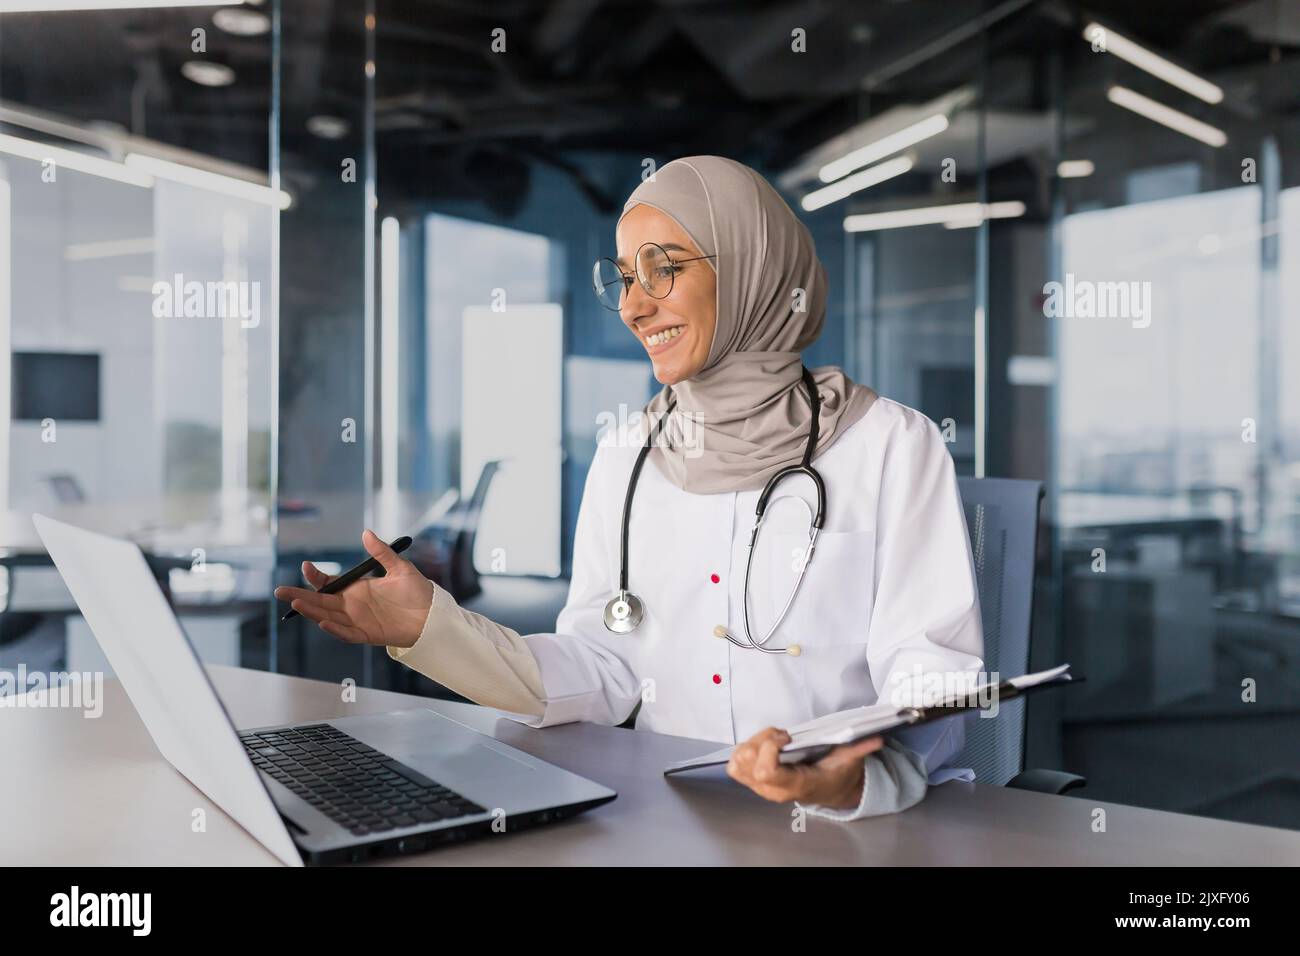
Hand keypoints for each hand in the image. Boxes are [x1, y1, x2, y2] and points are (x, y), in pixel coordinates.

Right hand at [273, 530, 433, 648]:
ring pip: (328, 617)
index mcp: (356, 589)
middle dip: (300, 596)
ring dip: (312, 611)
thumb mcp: (399, 568)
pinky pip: (346, 634)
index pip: (329, 584)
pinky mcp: (367, 635)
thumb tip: (366, 533)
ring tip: (296, 603)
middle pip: (320, 602)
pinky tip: (323, 622)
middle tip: (280, 591)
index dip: (316, 577)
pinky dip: (334, 629)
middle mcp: (352, 606)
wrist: (432, 615)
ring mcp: (358, 621)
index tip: (307, 566)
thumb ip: (381, 553)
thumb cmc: (416, 592)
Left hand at [726, 727, 884, 808]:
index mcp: (796, 785)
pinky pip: (734, 764)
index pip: (765, 770)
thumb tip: (877, 739)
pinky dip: (744, 750)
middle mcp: (773, 789)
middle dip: (761, 740)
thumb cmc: (835, 775)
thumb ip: (860, 749)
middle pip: (746, 760)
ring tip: (773, 741)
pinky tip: (764, 746)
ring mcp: (760, 787)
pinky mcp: (752, 780)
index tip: (786, 737)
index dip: (769, 747)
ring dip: (752, 743)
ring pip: (737, 761)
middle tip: (781, 737)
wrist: (827, 792)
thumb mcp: (849, 761)